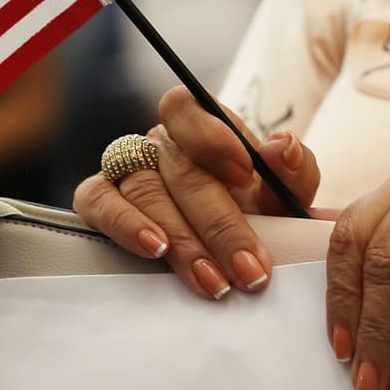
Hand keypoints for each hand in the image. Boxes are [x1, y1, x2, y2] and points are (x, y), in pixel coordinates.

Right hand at [73, 86, 321, 300]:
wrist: (218, 260)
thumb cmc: (253, 220)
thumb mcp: (283, 200)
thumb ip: (293, 172)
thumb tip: (282, 146)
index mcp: (202, 128)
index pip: (194, 108)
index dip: (214, 138)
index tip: (246, 177)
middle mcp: (160, 143)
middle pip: (183, 171)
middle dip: (221, 226)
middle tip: (250, 270)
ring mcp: (124, 167)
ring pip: (147, 193)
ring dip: (184, 241)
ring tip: (213, 280)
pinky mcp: (96, 198)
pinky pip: (100, 203)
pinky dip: (127, 226)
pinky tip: (156, 251)